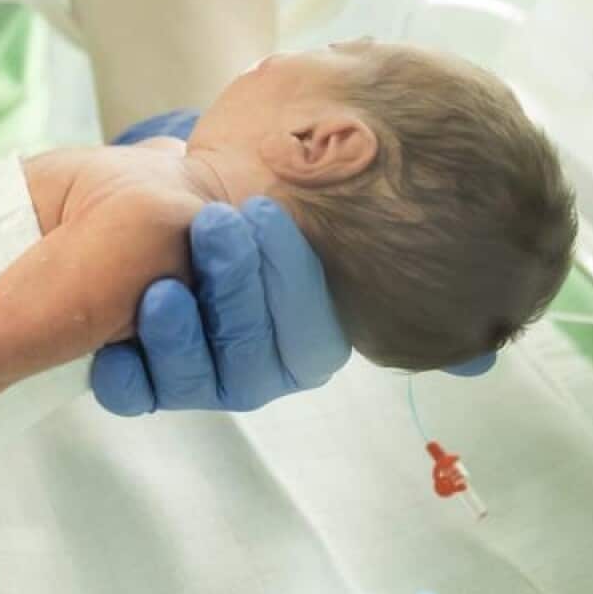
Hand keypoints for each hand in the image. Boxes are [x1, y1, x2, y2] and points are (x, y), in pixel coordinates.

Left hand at [93, 111, 495, 414]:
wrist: (164, 196)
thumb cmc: (243, 209)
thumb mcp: (319, 225)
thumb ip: (382, 280)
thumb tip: (479, 360)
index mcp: (302, 340)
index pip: (310, 332)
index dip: (290, 277)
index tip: (266, 213)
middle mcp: (254, 369)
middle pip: (255, 360)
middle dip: (239, 291)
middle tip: (215, 224)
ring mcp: (195, 378)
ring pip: (198, 382)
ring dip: (183, 339)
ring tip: (163, 287)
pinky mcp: (139, 382)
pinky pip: (133, 397)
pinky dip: (124, 377)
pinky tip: (112, 350)